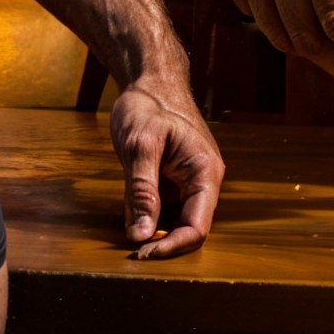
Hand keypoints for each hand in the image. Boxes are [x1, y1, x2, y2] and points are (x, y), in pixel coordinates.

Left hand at [107, 72, 224, 258]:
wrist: (151, 80)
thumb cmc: (149, 104)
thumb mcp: (140, 147)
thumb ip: (142, 192)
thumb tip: (140, 236)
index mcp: (205, 172)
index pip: (197, 227)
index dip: (171, 246)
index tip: (141, 254)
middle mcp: (203, 181)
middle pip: (189, 229)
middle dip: (162, 243)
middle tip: (131, 250)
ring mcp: (189, 182)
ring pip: (176, 222)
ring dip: (154, 233)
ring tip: (128, 234)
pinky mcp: (175, 181)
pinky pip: (166, 210)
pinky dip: (148, 218)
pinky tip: (131, 216)